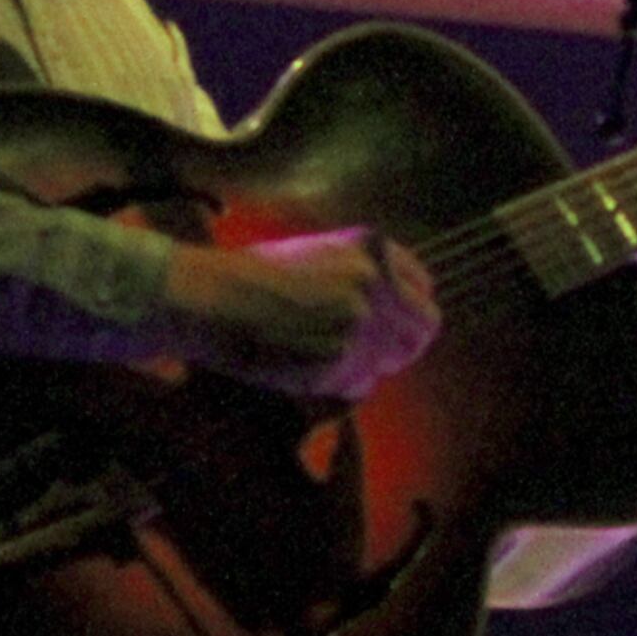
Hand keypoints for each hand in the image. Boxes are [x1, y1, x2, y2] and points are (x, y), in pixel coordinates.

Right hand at [164, 228, 440, 398]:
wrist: (212, 298)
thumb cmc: (255, 274)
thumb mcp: (320, 252)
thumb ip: (366, 274)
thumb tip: (401, 304)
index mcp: (371, 251)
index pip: (424, 287)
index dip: (411, 307)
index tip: (398, 319)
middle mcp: (373, 287)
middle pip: (423, 329)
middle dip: (403, 342)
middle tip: (375, 348)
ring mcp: (358, 328)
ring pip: (392, 361)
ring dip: (370, 363)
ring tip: (330, 352)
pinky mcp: (337, 365)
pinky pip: (359, 385)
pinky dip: (342, 382)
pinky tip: (311, 365)